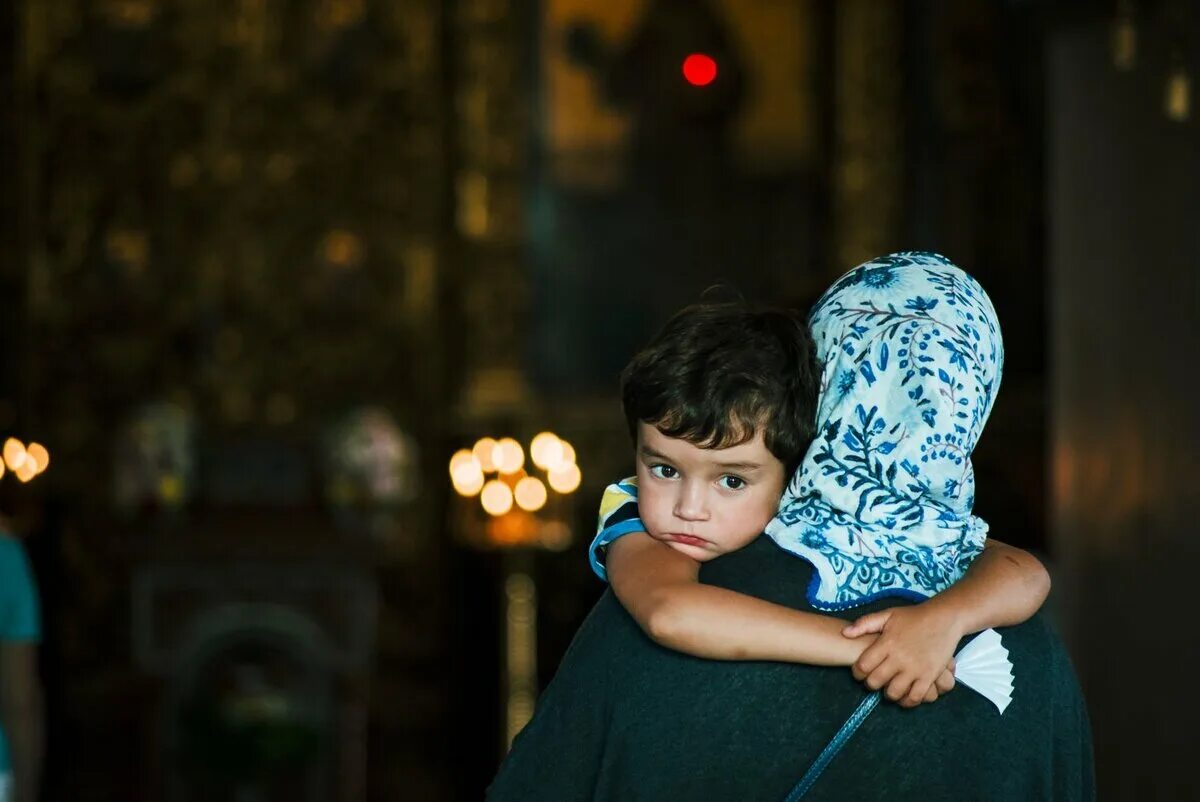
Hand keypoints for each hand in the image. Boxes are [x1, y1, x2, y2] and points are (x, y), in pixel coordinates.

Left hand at [842, 604, 962, 707]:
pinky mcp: (929, 676)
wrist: (944, 618)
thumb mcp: (888, 615)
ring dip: (888, 694)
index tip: (859, 672)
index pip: (863, 666)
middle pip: (876, 682)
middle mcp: (899, 658)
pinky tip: (904, 697)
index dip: (857, 673)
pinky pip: (915, 697)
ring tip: (888, 688)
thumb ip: (865, 623)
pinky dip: (907, 701)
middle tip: (873, 681)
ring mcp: (915, 669)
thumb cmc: (914, 617)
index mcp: (887, 643)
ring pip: (894, 692)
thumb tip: (844, 633)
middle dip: (870, 684)